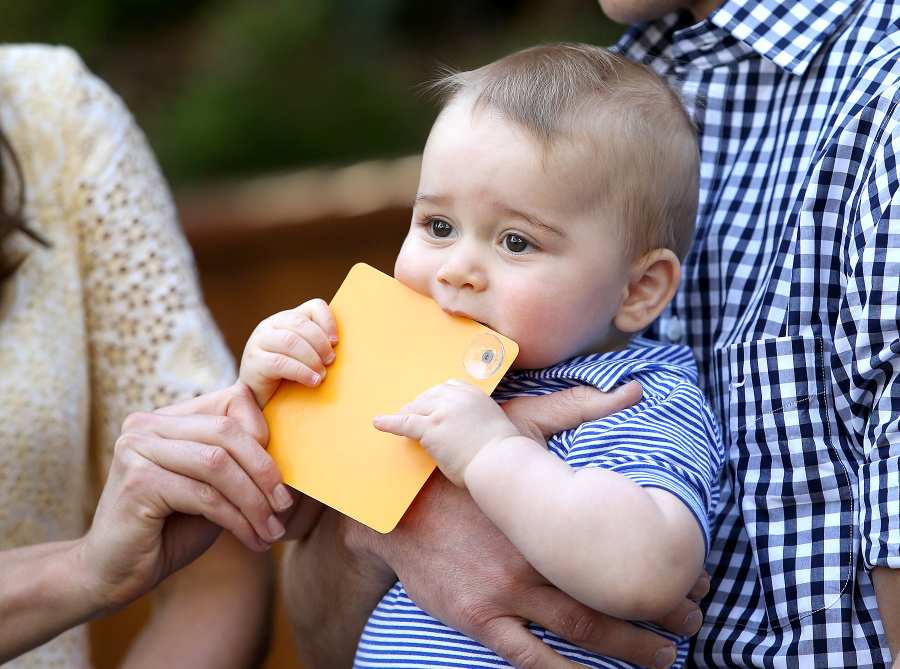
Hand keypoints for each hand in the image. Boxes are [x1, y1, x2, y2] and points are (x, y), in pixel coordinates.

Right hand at [78, 382, 293, 612]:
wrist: (114, 573)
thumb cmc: (171, 528)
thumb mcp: (214, 487)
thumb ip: (239, 462)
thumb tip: (294, 446)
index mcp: (168, 417)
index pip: (232, 400)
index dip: (264, 433)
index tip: (282, 476)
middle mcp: (147, 424)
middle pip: (227, 431)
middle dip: (265, 470)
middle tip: (285, 505)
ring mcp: (137, 449)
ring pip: (219, 464)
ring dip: (254, 501)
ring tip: (272, 529)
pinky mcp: (137, 481)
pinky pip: (204, 496)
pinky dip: (237, 520)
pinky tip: (253, 540)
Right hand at [239, 298, 337, 406]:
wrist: (256, 396)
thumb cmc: (287, 375)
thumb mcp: (304, 355)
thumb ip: (318, 346)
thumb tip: (341, 347)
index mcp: (287, 318)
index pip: (313, 307)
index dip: (328, 321)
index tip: (336, 342)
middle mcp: (271, 325)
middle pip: (300, 323)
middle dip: (320, 343)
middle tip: (331, 361)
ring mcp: (259, 341)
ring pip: (290, 341)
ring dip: (312, 358)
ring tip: (322, 375)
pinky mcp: (254, 361)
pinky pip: (280, 363)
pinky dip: (301, 372)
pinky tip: (312, 381)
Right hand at [354, 381, 707, 668]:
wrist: (398, 503)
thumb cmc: (464, 463)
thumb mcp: (520, 425)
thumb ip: (579, 408)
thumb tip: (637, 387)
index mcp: (549, 514)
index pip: (620, 548)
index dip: (664, 567)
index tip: (699, 575)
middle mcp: (534, 558)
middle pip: (610, 596)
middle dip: (659, 615)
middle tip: (696, 621)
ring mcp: (505, 593)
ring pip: (579, 631)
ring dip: (628, 649)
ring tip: (664, 658)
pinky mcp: (478, 616)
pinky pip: (527, 656)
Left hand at [373, 379, 519, 485]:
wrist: (501, 462)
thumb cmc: (501, 452)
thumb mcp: (492, 423)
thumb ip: (476, 418)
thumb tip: (464, 429)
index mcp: (474, 393)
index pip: (447, 387)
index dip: (435, 397)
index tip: (429, 404)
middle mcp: (457, 397)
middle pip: (428, 396)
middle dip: (419, 406)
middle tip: (410, 415)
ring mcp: (442, 411)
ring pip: (416, 408)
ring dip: (407, 415)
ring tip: (398, 421)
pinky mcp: (431, 428)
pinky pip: (404, 423)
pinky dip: (389, 422)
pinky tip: (378, 423)